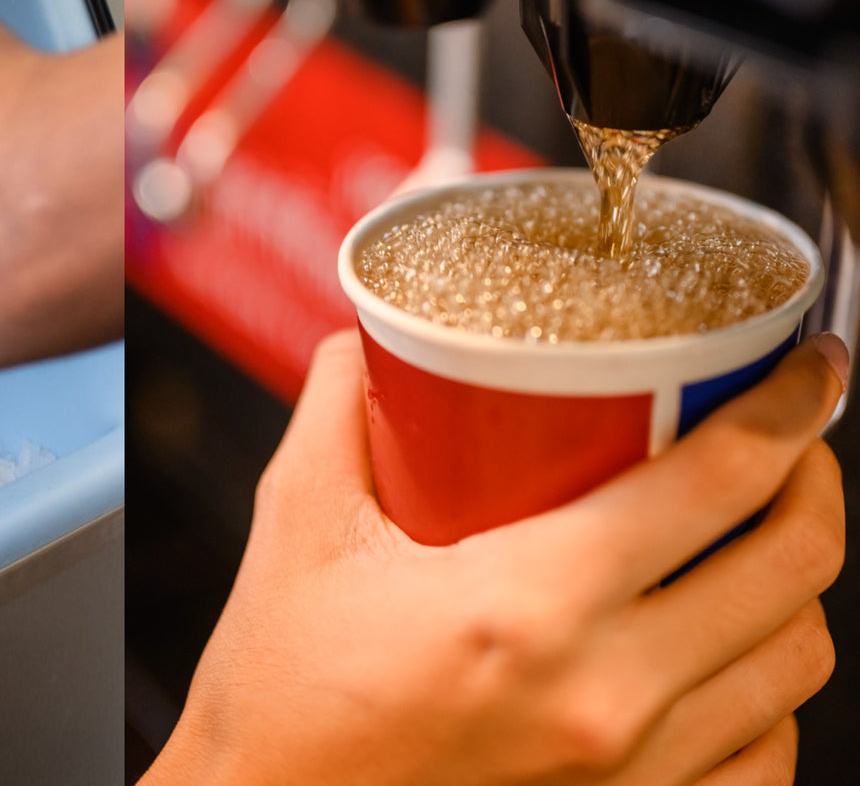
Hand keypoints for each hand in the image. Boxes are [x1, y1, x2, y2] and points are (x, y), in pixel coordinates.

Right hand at [145, 331, 846, 785]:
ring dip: (796, 586)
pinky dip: (769, 693)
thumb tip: (369, 342)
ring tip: (755, 540)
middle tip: (786, 441)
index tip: (808, 369)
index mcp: (530, 605)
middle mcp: (605, 694)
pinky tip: (726, 655)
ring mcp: (630, 773)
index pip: (716, 483)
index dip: (788, 409)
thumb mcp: (297, 528)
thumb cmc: (278, 695)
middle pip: (791, 569)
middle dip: (813, 483)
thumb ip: (337, 414)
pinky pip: (765, 756)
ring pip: (795, 664)